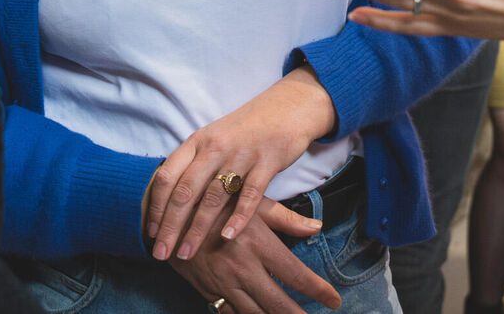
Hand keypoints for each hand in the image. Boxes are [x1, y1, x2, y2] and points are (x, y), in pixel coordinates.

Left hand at [145, 67, 336, 258]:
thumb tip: (168, 198)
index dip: (155, 207)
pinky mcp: (267, 162)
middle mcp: (215, 147)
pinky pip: (249, 195)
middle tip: (160, 254)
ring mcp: (241, 154)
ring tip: (187, 253)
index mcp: (197, 141)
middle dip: (170, 227)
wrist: (287, 106)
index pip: (166, 177)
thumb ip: (194, 164)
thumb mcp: (214, 138)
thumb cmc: (246, 129)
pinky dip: (237, 218)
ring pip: (213, 198)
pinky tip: (227, 237)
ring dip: (197, 229)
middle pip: (185, 192)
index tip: (150, 232)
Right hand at [168, 200, 339, 313]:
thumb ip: (286, 219)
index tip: (334, 299)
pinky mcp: (208, 290)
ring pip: (256, 313)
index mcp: (258, 244)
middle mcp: (242, 267)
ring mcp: (223, 282)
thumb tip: (316, 226)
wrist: (169, 214)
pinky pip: (231, 313)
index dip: (318, 290)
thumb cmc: (215, 202)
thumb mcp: (251, 203)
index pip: (296, 274)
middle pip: (278, 302)